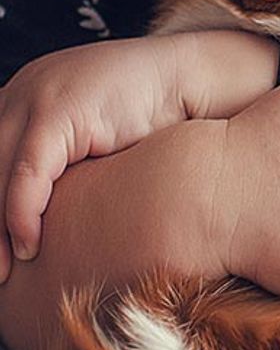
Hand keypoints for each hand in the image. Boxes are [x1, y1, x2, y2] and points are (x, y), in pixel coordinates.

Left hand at [0, 31, 276, 279]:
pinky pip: (27, 174)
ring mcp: (37, 96)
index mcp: (24, 94)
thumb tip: (31, 220)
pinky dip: (22, 214)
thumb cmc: (150, 114)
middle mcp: (22, 89)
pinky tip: (30, 245)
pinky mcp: (57, 112)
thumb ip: (55, 163)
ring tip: (5, 271)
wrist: (190, 78)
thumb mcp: (88, 138)